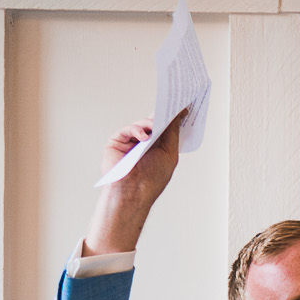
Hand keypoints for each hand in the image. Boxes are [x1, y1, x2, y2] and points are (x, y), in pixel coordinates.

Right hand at [85, 116, 180, 254]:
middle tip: (171, 106)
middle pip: (152, 123)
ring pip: (140, 124)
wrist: (133, 193)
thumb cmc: (152, 179)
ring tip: (155, 128)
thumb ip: (172, 132)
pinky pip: (127, 130)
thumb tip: (180, 113)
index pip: (165, 128)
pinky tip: (143, 137)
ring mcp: (129, 142)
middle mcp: (143, 144)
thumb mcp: (169, 152)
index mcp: (157, 147)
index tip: (183, 105)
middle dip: (162, 115)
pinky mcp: (116, 142)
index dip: (172, 117)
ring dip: (149, 124)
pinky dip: (136, 130)